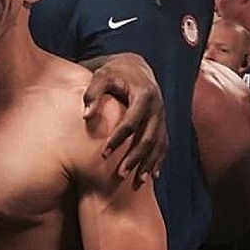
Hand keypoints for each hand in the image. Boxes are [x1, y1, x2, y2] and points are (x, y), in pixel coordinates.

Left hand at [83, 53, 167, 184]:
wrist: (134, 67)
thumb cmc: (113, 73)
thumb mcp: (100, 76)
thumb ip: (92, 94)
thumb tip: (86, 116)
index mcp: (144, 95)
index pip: (131, 122)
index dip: (118, 139)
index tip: (104, 154)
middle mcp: (157, 107)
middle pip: (148, 137)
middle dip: (135, 157)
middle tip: (120, 175)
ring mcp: (162, 116)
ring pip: (159, 144)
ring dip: (148, 163)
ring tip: (138, 182)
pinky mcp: (162, 122)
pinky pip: (164, 144)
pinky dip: (159, 160)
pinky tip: (153, 176)